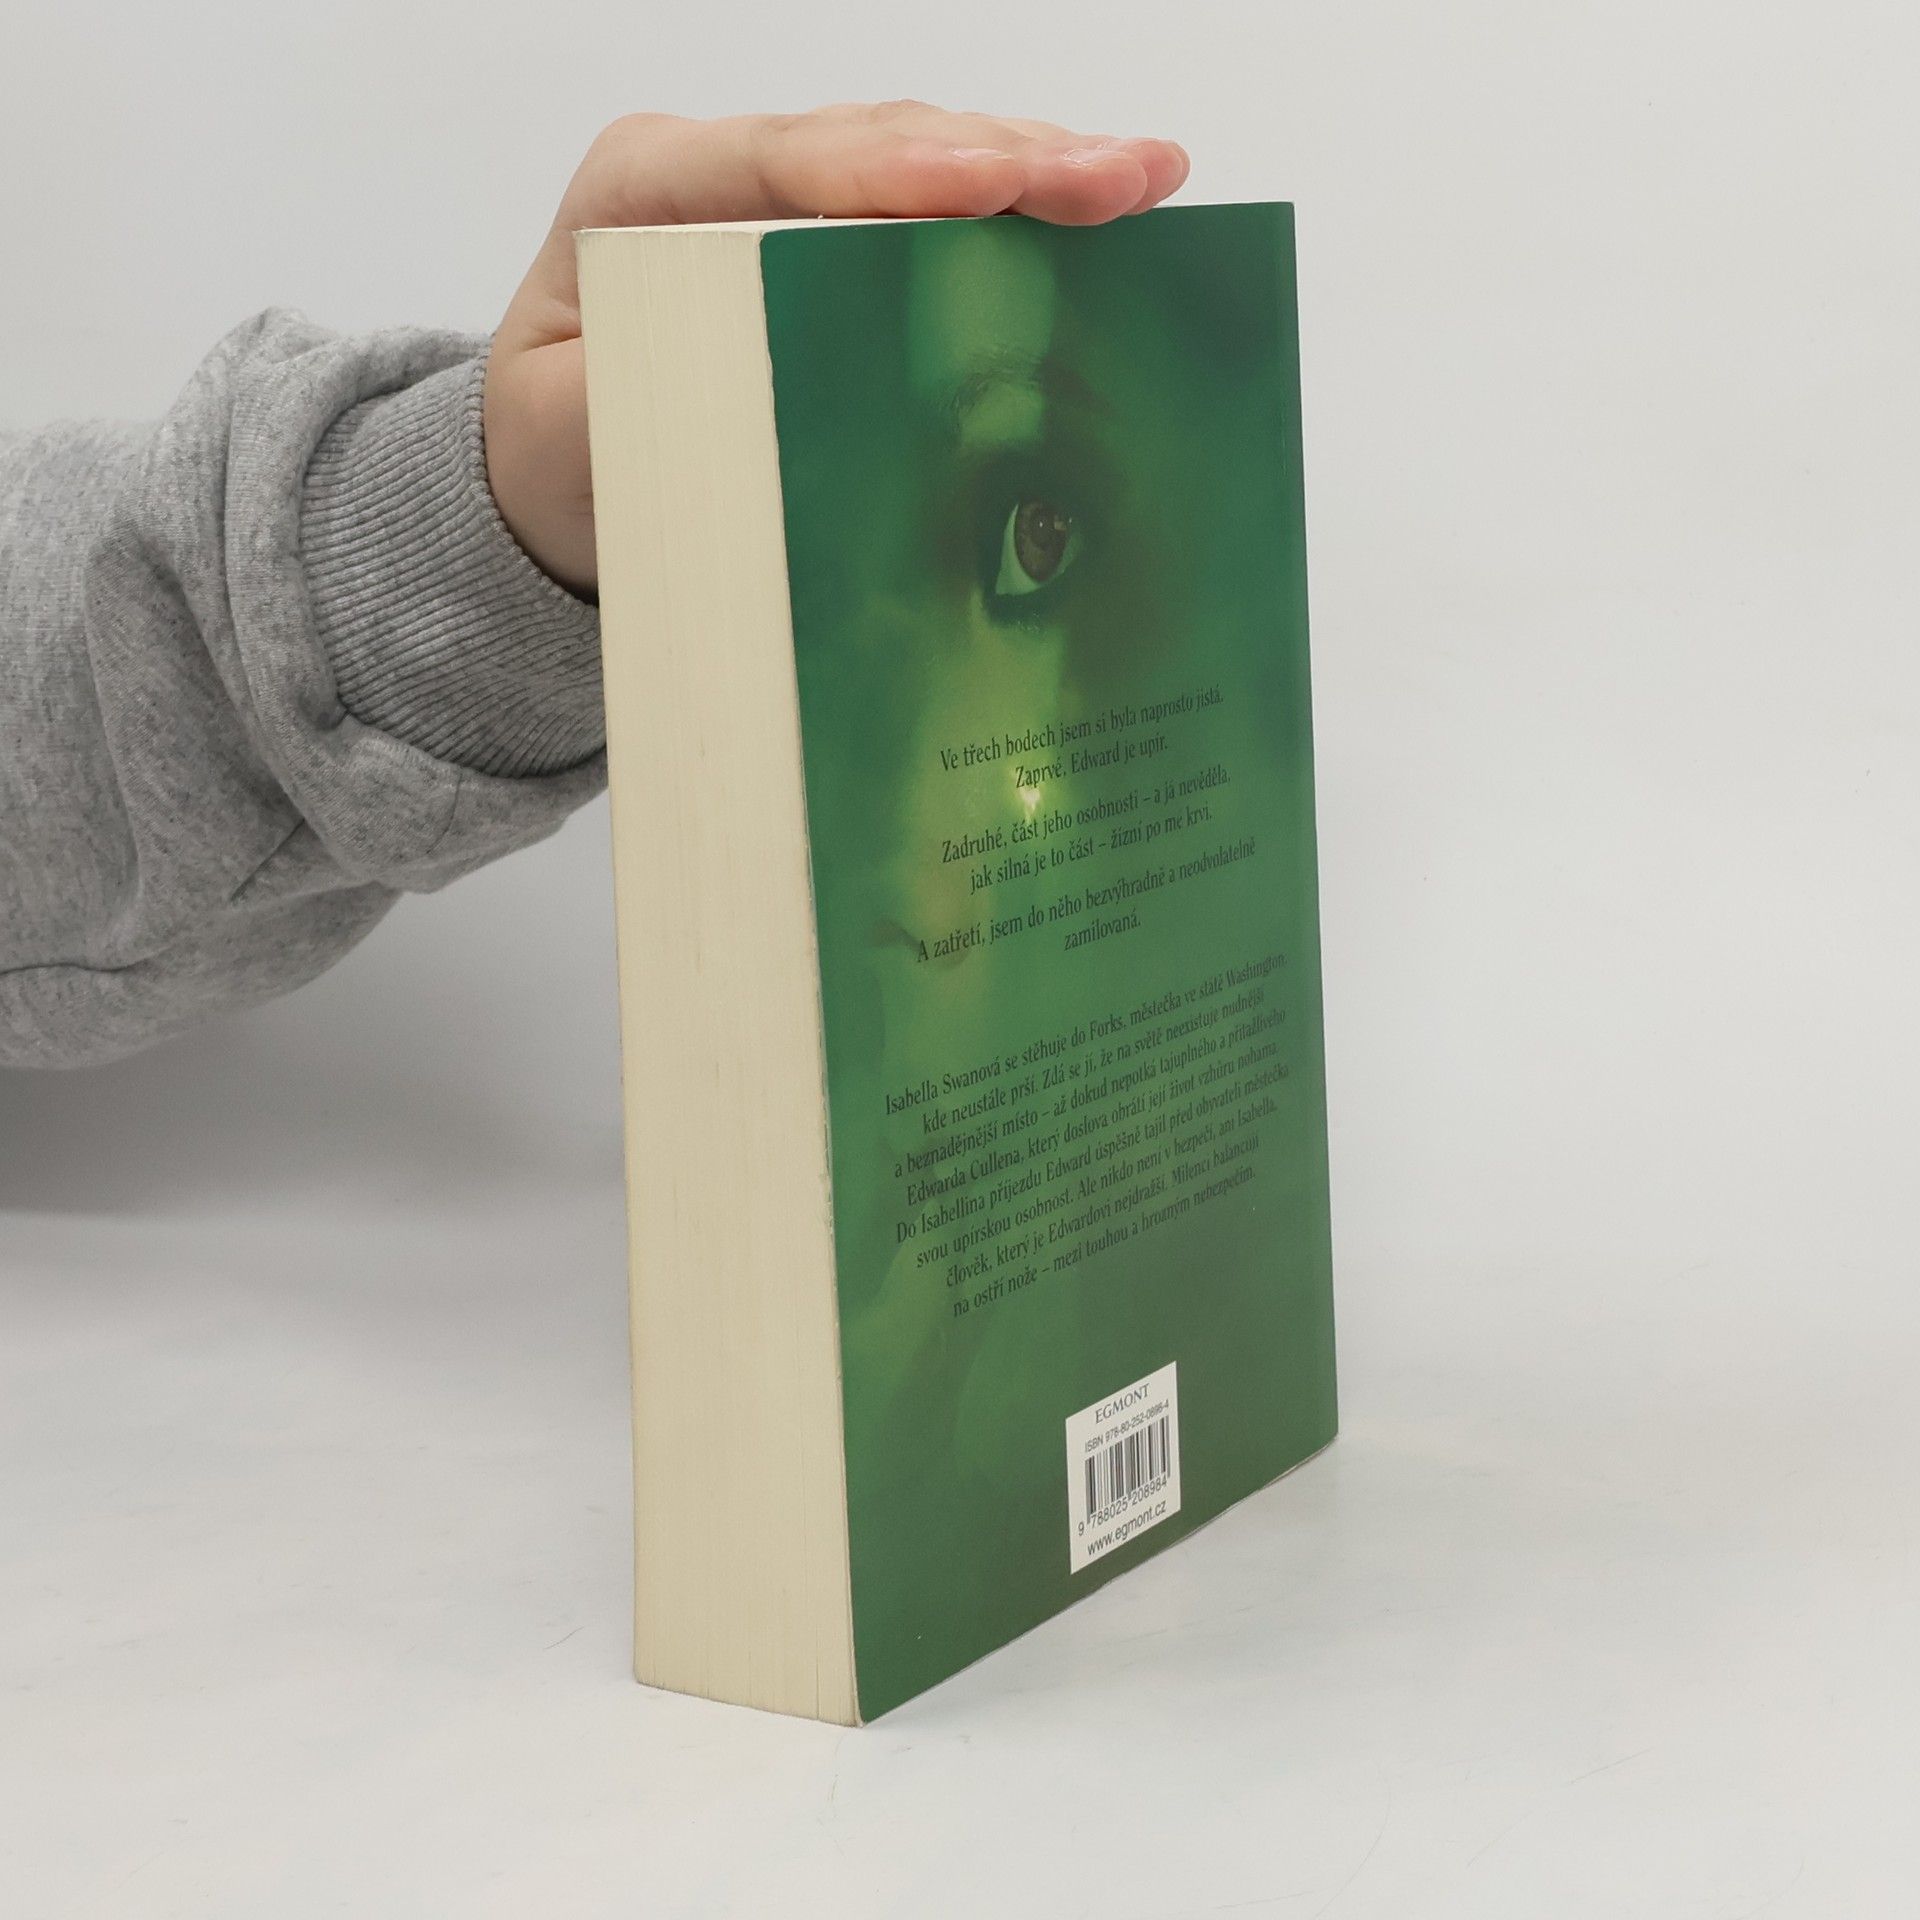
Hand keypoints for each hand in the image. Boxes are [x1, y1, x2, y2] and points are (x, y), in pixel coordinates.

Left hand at [482, 103, 1190, 595]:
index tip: (994, 183)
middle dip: (1009, 157)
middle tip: (1125, 177)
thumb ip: (640, 410)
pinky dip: (1020, 211)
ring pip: (923, 156)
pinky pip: (934, 206)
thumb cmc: (556, 448)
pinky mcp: (830, 235)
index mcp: (644, 189)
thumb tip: (766, 415)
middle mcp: (722, 170)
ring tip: (1147, 177)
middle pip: (878, 141)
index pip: (781, 162)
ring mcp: (783, 194)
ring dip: (1039, 168)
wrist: (547, 462)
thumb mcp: (567, 439)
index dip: (896, 169)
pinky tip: (1104, 205)